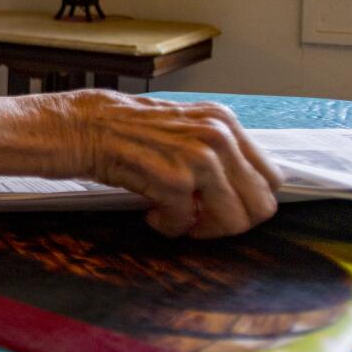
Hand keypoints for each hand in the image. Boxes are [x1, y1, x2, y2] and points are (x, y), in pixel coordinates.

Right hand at [61, 91, 283, 239]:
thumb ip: (215, 151)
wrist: (81, 126)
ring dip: (202, 228)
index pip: (271, 177)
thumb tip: (241, 191)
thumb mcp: (182, 128)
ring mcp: (199, 158)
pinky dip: (166, 226)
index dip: (248, 201)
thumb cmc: (125, 131)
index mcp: (224, 122)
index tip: (219, 206)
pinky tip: (148, 211)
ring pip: (234, 221)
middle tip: (199, 220)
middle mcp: (218, 136)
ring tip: (173, 215)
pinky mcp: (174, 180)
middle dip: (231, 222)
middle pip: (261, 204)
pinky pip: (186, 224)